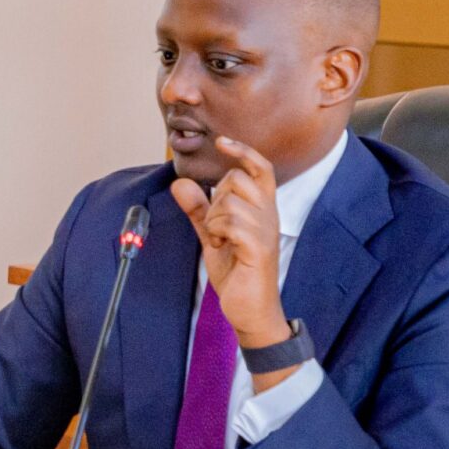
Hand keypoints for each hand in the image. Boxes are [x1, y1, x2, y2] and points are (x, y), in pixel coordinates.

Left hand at [171, 136, 291, 352]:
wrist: (250, 308)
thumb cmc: (237, 270)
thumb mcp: (212, 234)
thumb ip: (198, 209)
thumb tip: (179, 183)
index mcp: (262, 209)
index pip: (260, 168)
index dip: (243, 151)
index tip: (221, 141)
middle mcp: (269, 215)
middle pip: (238, 179)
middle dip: (216, 198)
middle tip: (217, 227)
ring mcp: (266, 231)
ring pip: (230, 201)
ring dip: (214, 220)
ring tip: (219, 240)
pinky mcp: (259, 249)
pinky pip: (231, 223)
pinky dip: (217, 232)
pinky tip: (221, 247)